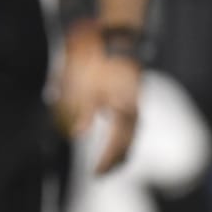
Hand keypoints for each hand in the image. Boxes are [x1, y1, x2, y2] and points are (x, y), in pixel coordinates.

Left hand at [59, 45, 141, 175]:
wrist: (118, 37)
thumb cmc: (99, 60)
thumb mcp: (84, 84)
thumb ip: (82, 110)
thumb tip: (76, 134)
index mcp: (123, 110)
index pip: (118, 145)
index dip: (107, 161)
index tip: (95, 173)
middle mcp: (134, 111)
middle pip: (128, 145)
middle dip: (115, 161)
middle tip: (101, 174)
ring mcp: (135, 104)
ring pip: (130, 136)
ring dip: (120, 151)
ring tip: (108, 163)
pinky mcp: (132, 98)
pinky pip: (130, 125)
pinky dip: (122, 137)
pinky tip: (115, 139)